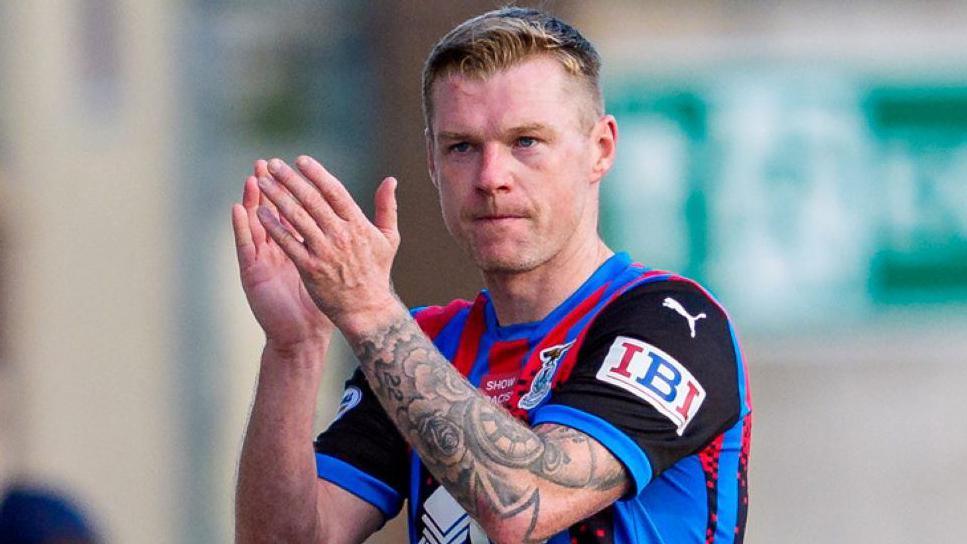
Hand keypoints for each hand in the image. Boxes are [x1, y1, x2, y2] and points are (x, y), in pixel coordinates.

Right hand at [231, 159, 334, 351]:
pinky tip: (239, 208)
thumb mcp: (336, 269)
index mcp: (299, 246)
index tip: (298, 165)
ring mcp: (264, 259)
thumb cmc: (322, 304)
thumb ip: (343, 244)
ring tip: (253, 177)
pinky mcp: (253, 272)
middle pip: (274, 211)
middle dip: (273, 186)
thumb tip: (355, 223)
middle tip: (268, 163)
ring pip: (257, 223)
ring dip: (254, 199)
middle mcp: (279, 249)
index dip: (296, 189)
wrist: (304, 336)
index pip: (296, 211)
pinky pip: (245, 246)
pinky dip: (241, 226)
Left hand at [254, 156, 402, 337]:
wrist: (366, 310)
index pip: (334, 192)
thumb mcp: (388, 238)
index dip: (317, 174)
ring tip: (262, 182)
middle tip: (274, 164)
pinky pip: (288, 243)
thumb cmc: (377, 272)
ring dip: (277, 198)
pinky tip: (260, 214)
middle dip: (290, 180)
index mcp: (358, 225)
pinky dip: (274, 227)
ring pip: (296, 218)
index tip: (300, 160)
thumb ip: (387, 208)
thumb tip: (390, 180)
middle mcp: (340, 235)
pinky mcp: (310, 269)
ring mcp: (324, 252)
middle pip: (311, 200)